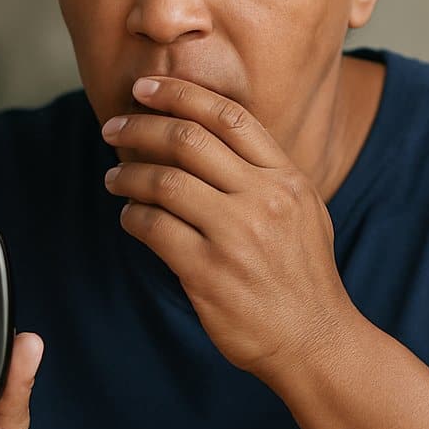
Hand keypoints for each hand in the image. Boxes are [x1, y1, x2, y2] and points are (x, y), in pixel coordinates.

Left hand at [101, 76, 354, 377]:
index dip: (180, 94)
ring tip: (115, 177)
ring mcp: (235, 235)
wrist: (315, 340)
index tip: (146, 88)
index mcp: (287, 178)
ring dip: (129, 174)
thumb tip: (211, 140)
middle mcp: (263, 199)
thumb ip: (265, 175)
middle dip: (141, 126)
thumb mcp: (304, 211)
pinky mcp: (208, 272)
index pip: (228, 117)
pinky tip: (130, 217)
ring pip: (164, 181)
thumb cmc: (304, 278)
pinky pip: (154, 228)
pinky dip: (133, 217)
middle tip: (113, 127)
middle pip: (188, 139)